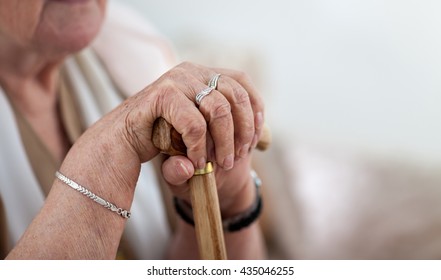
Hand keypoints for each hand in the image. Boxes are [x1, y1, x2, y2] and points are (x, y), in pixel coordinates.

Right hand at [60, 62, 263, 200]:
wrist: (123, 143)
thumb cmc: (166, 141)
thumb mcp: (204, 141)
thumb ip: (228, 138)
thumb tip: (264, 141)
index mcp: (204, 75)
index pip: (243, 83)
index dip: (255, 111)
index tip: (256, 140)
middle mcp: (192, 71)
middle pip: (236, 97)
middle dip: (243, 132)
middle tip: (235, 158)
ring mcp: (177, 80)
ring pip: (219, 110)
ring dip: (225, 142)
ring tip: (221, 164)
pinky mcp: (163, 94)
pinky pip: (194, 123)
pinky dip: (201, 148)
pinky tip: (198, 163)